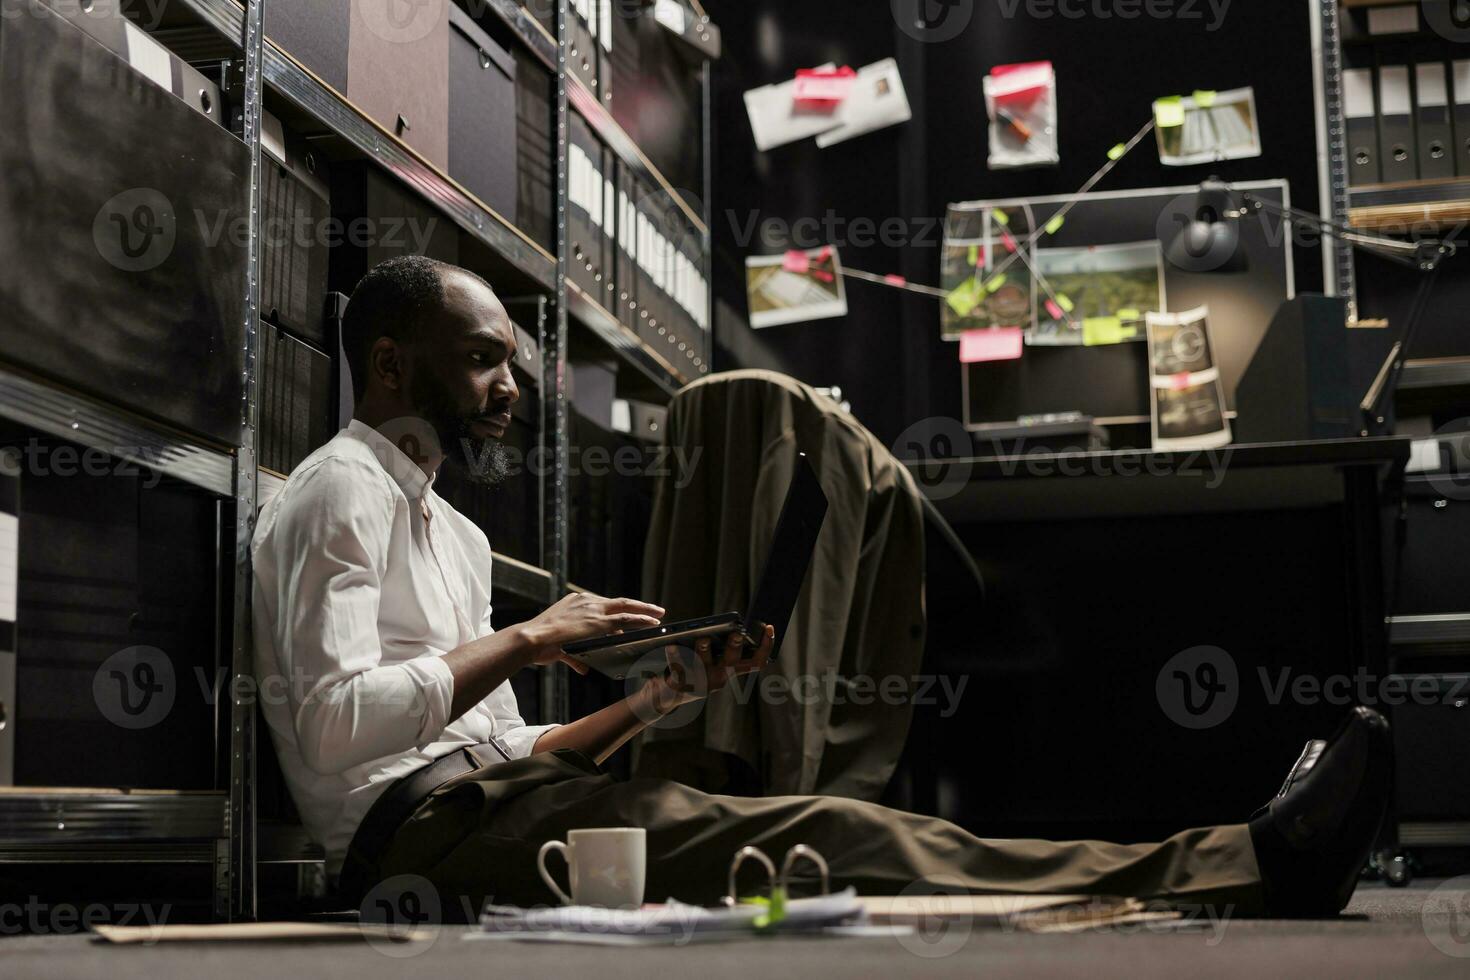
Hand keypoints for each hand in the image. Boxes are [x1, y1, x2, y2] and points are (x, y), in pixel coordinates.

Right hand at [518, 592, 664, 674]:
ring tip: (658, 615)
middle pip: (619, 602)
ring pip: (626, 608)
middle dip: (639, 606)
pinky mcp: (598, 622)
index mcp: (576, 603)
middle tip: (656, 609)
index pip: (604, 605)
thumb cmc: (540, 644)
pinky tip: (651, 624)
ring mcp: (593, 610)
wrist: (530, 639)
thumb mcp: (559, 648)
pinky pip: (625, 619)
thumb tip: (584, 668)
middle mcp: (586, 602)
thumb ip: (575, 657)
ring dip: (644, 612)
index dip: (619, 609)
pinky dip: (640, 620)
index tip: (630, 611)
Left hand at [643, 624, 773, 714]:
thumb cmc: (694, 668)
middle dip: (735, 647)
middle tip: (736, 634)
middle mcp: (721, 678)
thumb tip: (733, 623)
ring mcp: (702, 684)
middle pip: (733, 662)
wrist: (667, 695)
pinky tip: (672, 644)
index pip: (757, 661)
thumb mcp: (713, 659)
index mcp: (731, 670)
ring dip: (704, 651)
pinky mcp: (682, 685)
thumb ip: (723, 645)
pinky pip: (679, 668)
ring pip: (706, 665)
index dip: (766, 646)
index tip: (769, 627)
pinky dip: (676, 655)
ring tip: (702, 638)